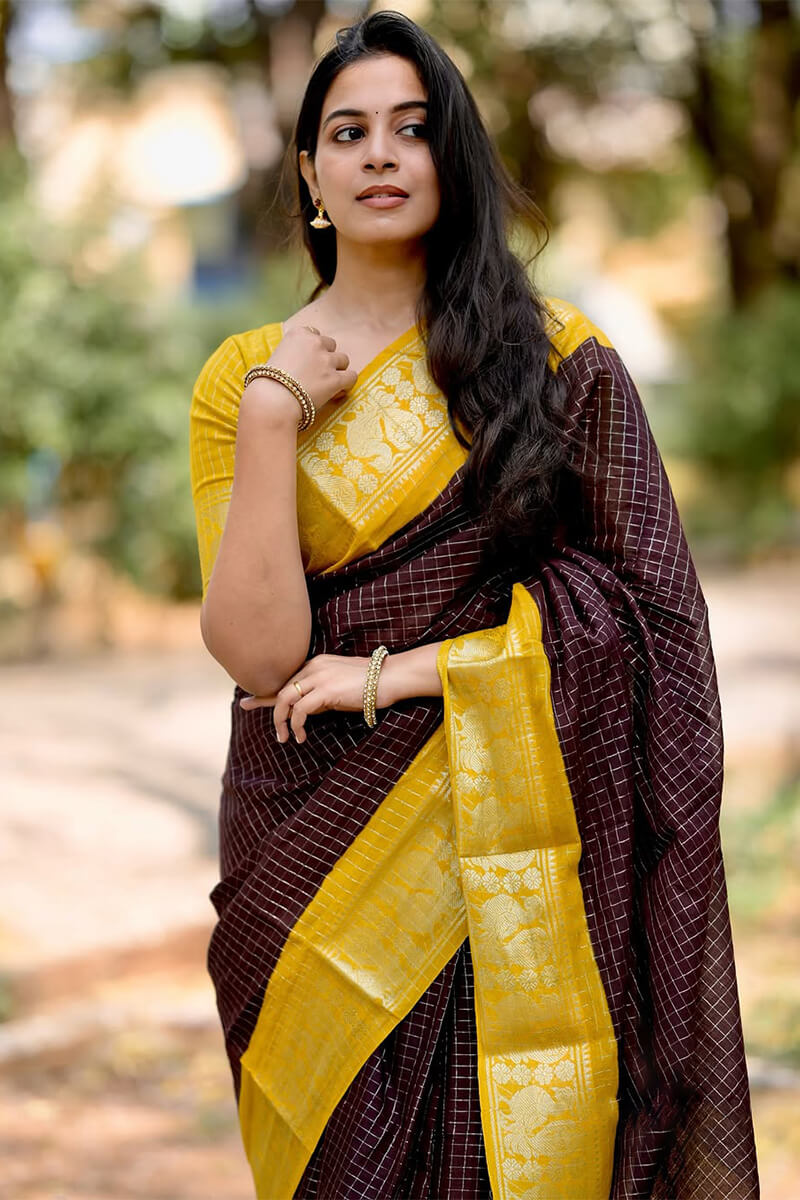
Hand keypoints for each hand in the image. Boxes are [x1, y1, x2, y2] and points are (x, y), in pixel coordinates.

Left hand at [238, 652, 391, 743]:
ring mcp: (319, 677)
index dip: (266, 693)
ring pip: (285, 699)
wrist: (391, 677)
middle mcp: (314, 667)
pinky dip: (297, 725)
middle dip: (269, 709)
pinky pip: (300, 710)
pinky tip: (302, 736)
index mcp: (317, 664)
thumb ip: (321, 695)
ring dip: (281, 721)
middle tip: (271, 729)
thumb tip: (306, 712)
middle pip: (282, 689)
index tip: (247, 701)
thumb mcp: (340, 688)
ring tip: (286, 738)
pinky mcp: (326, 690)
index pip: (286, 679)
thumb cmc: (371, 685)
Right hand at [252, 325, 358, 420]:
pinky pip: (352, 377)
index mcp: (298, 333)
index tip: (308, 361)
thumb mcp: (277, 355)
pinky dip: (347, 383)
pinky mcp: (335, 379)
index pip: (315, 334)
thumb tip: (300, 361)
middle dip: (326, 357)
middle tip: (317, 373)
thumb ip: (292, 352)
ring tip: (327, 383)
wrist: (272, 399)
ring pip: (343, 360)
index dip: (314, 349)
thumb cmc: (268, 382)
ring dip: (337, 370)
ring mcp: (326, 360)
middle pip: (331, 345)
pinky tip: (339, 390)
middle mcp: (315, 343)